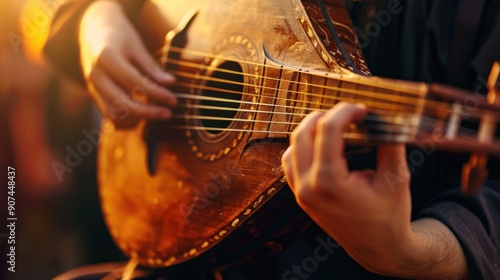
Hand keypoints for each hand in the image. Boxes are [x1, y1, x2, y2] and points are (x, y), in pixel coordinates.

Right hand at [79, 0, 176, 125]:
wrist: (94, 31)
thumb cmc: (119, 36)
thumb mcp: (137, 45)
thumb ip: (151, 66)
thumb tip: (171, 83)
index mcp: (106, 57)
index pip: (133, 82)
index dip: (156, 93)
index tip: (174, 100)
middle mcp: (96, 75)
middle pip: (122, 104)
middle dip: (148, 112)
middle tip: (169, 113)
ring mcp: (92, 88)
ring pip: (114, 115)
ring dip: (137, 119)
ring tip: (156, 112)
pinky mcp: (95, 96)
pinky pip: (110, 115)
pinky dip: (128, 119)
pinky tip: (144, 113)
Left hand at [282, 102, 412, 273]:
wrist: (378, 248)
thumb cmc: (389, 216)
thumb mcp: (397, 178)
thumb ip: (390, 142)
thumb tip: (386, 115)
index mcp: (329, 181)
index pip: (328, 130)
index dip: (346, 112)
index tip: (362, 110)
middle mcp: (308, 186)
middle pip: (303, 132)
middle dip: (326, 116)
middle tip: (349, 115)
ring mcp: (300, 192)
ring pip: (292, 146)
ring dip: (311, 130)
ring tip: (335, 126)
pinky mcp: (300, 196)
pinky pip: (290, 162)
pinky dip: (302, 147)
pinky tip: (322, 145)